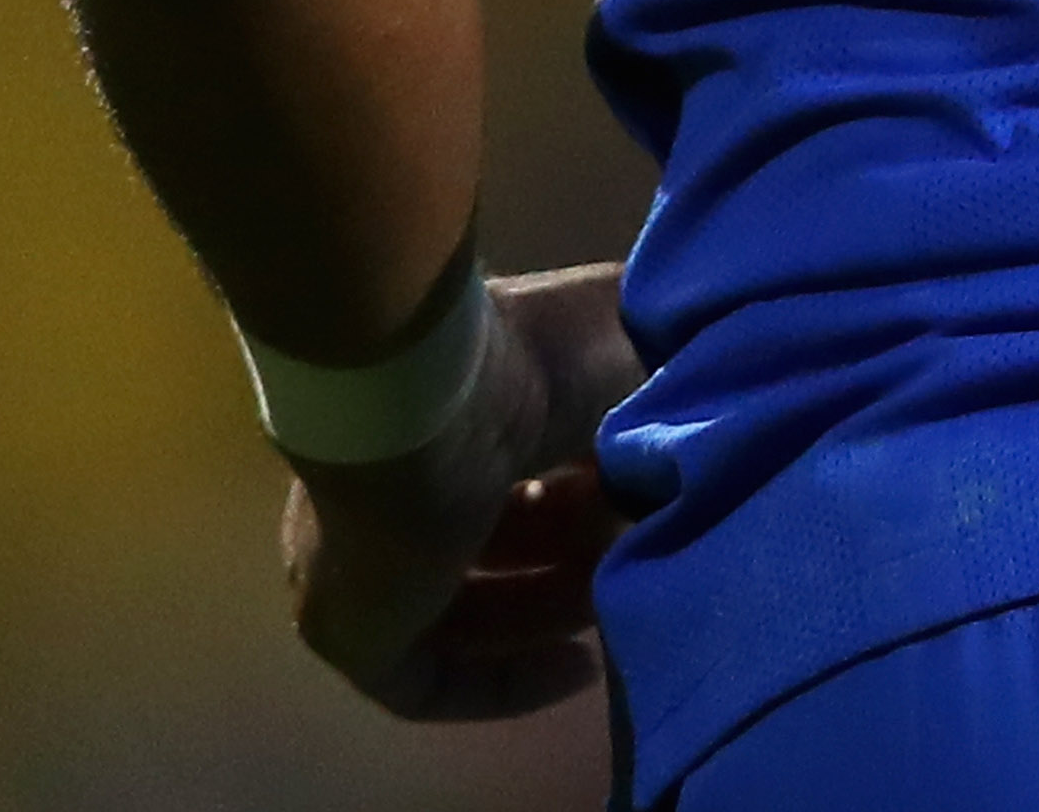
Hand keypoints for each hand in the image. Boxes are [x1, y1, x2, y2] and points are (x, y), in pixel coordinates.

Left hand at [281, 264, 641, 720]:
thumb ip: (657, 397)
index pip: (517, 462)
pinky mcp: (348, 628)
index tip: (659, 499)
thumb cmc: (530, 360)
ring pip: (467, 605)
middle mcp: (399, 479)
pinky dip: (504, 684)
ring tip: (625, 607)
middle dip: (580, 554)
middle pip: (498, 536)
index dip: (594, 490)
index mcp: (450, 408)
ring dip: (552, 614)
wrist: (428, 395)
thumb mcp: (630, 355)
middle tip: (649, 553)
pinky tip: (579, 671)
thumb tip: (690, 443)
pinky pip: (427, 681)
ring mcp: (361, 557)